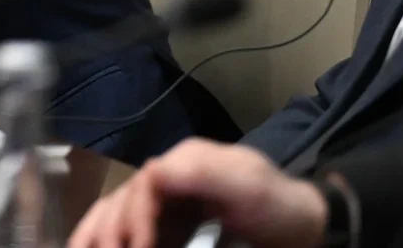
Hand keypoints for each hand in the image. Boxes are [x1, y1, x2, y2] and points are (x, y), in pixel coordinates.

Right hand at [67, 141, 327, 247]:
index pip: (141, 187)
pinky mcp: (172, 226)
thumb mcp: (247, 183)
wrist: (306, 227)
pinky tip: (99, 246)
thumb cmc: (278, 205)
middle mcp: (168, 180)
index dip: (133, 220)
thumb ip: (201, 172)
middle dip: (105, 231)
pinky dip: (112, 239)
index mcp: (182, 163)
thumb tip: (152, 170)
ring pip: (116, 215)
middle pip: (119, 202)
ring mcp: (168, 204)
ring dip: (96, 235)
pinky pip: (134, 233)